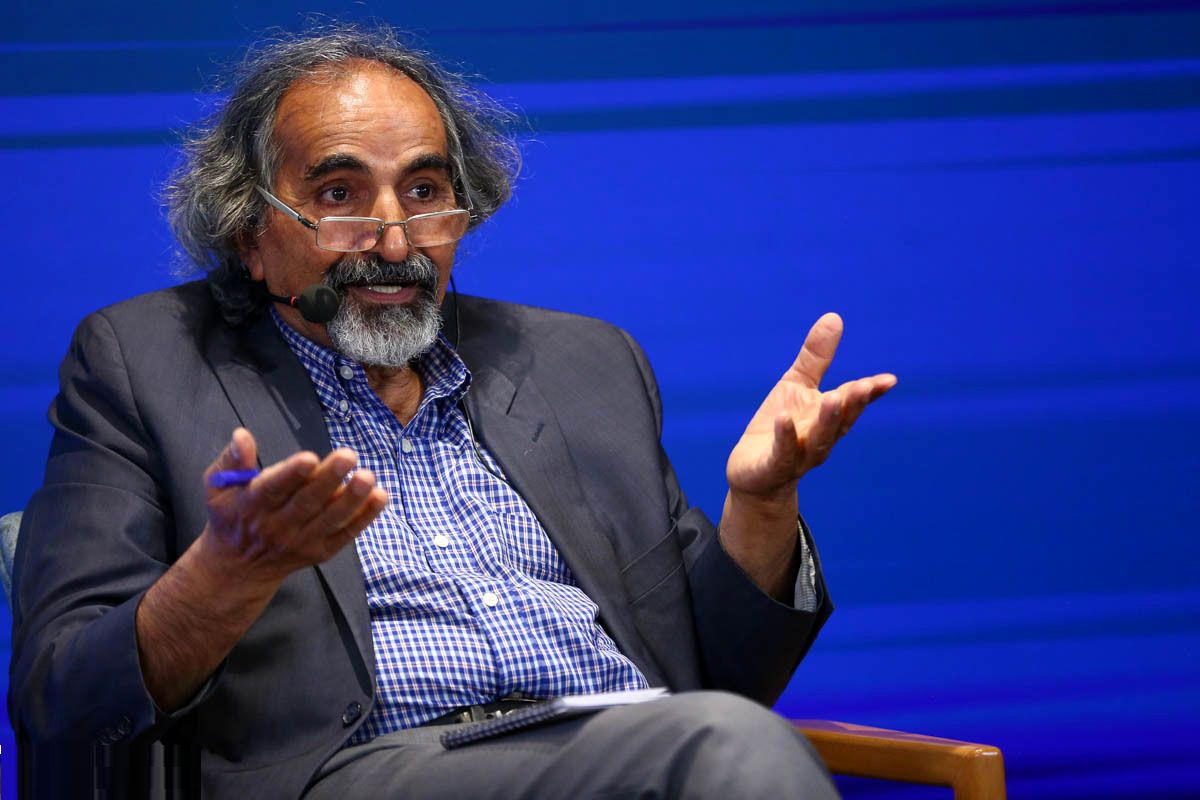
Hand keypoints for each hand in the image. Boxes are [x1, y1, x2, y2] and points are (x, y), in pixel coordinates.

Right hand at [200, 428, 388, 583]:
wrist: (238, 568)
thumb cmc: (231, 515)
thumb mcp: (218, 486)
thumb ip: (231, 460)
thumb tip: (242, 435)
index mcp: (251, 506)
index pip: (272, 489)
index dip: (291, 474)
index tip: (309, 458)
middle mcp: (276, 527)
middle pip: (307, 502)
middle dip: (329, 479)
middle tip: (349, 455)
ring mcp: (300, 542)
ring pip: (330, 520)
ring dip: (352, 499)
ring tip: (368, 476)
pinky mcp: (320, 552)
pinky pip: (346, 535)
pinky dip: (364, 517)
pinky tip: (380, 497)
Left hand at [726, 313, 895, 499]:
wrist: (753, 474)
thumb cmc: (780, 426)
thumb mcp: (796, 386)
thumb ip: (815, 357)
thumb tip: (834, 317)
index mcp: (829, 418)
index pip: (852, 402)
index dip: (870, 392)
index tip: (888, 380)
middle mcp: (820, 439)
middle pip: (841, 422)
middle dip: (853, 404)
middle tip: (865, 386)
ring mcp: (799, 455)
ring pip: (818, 440)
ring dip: (827, 421)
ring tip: (833, 397)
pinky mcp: (773, 467)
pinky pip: (782, 453)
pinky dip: (785, 437)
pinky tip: (784, 418)